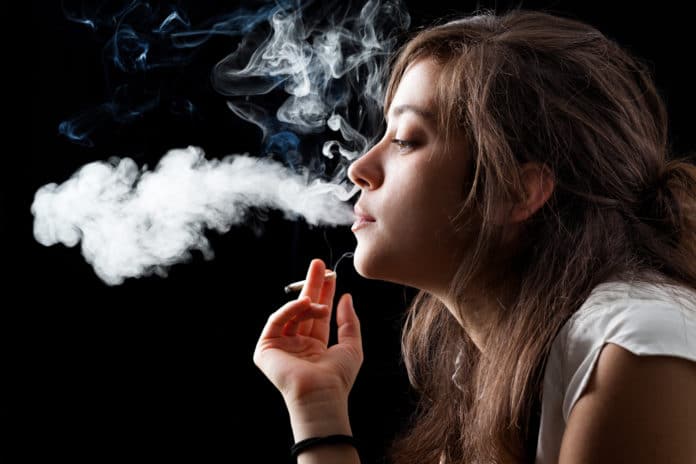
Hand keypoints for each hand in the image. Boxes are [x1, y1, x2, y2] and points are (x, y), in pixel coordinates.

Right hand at [253, 259, 362, 404]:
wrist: (321, 394)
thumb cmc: (338, 377)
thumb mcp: (351, 345)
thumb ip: (348, 321)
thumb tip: (347, 297)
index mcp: (314, 346)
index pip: (318, 313)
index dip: (324, 293)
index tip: (330, 274)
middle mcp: (296, 344)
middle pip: (303, 307)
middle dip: (311, 285)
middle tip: (319, 263)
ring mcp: (281, 346)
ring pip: (292, 312)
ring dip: (306, 302)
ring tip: (318, 302)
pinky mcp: (266, 349)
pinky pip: (276, 321)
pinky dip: (289, 309)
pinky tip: (303, 303)